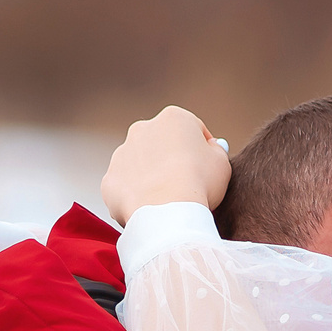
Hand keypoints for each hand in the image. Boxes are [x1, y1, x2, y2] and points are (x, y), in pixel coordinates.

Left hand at [101, 107, 229, 223]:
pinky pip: (125, 189)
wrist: (166, 211)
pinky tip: (151, 212)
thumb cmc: (200, 183)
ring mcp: (121, 154)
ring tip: (167, 202)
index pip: (192, 130)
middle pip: (161, 144)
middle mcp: (142, 129)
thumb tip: (211, 147)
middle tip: (186, 185)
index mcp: (173, 118)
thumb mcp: (222, 162)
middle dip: (171, 160)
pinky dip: (136, 198)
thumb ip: (216, 150)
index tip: (208, 169)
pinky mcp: (109, 180)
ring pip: (139, 166)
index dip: (202, 150)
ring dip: (151, 179)